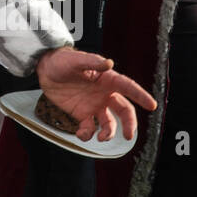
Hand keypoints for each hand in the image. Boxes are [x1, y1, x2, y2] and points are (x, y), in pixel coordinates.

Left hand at [35, 46, 156, 142]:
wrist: (45, 70)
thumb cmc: (62, 60)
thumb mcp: (75, 60)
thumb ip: (92, 62)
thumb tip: (110, 63)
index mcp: (107, 79)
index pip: (128, 87)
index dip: (141, 95)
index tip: (152, 105)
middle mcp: (104, 94)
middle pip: (123, 110)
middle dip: (129, 123)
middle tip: (128, 135)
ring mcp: (94, 105)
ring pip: (109, 123)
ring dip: (109, 133)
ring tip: (102, 137)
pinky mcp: (82, 114)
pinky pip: (90, 128)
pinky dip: (88, 134)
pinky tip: (82, 134)